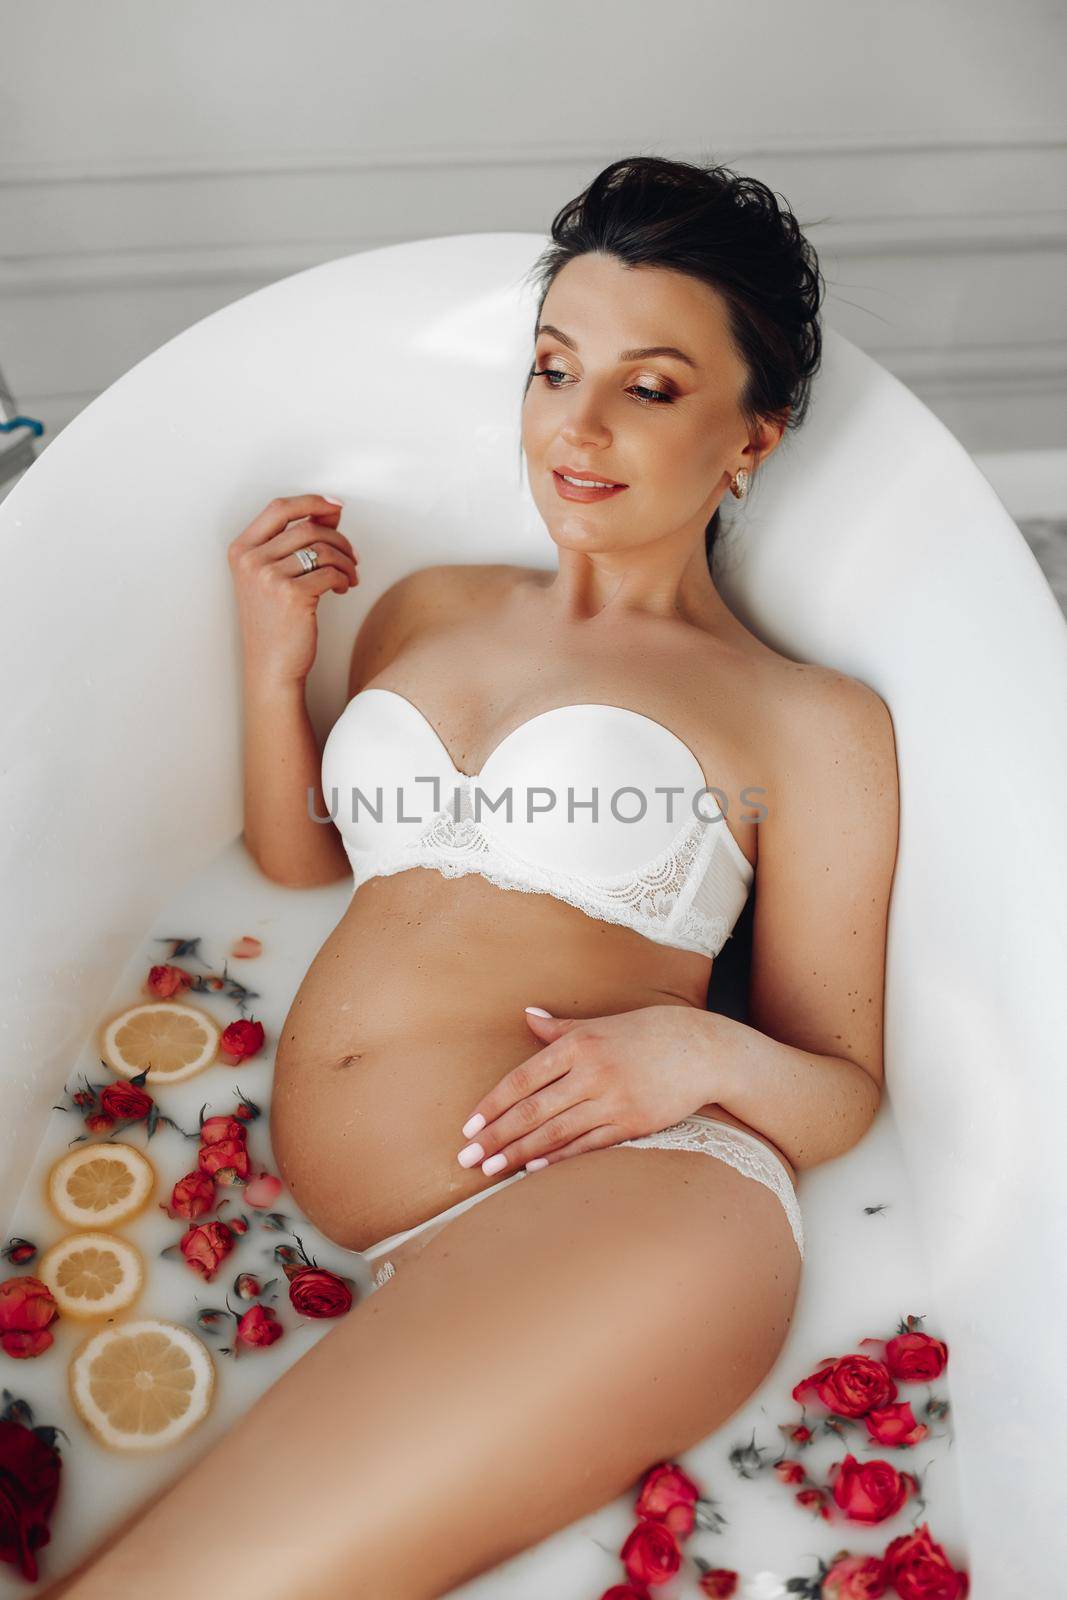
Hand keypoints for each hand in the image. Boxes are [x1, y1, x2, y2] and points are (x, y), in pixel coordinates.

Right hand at [227, 493, 359, 685]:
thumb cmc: (274, 622)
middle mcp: (251, 560)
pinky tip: (342, 588)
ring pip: (323, 549)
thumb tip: (330, 511)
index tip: (336, 506)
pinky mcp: (291, 595)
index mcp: (242, 550)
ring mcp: (268, 577)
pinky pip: (330, 572)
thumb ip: (298, 541)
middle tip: (352, 555)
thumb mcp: (275, 576)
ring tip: (349, 576)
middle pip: (307, 528)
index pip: (279, 508)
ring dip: (345, 561)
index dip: (311, 502)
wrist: (271, 665)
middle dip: (338, 539)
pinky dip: (344, 578)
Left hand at [456, 1005, 717, 1176]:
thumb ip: (561, 1027)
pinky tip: (533, 1171)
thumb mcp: (603, 1023)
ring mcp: (613, 1101)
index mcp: (580, 1044)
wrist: (704, 1050)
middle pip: (532, 1111)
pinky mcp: (633, 1124)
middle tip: (466, 1158)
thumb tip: (526, 1015)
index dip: (493, 1105)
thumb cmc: (650, 1032)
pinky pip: (587, 1146)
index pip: (523, 1079)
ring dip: (519, 1154)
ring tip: (490, 1169)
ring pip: (555, 1133)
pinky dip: (559, 1159)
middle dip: (496, 1137)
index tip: (469, 1126)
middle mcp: (592, 1072)